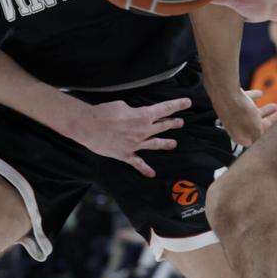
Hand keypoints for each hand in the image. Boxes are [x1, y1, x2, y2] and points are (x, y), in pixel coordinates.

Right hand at [73, 97, 190, 177]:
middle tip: (180, 122)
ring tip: (174, 144)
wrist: (89, 126)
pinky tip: (152, 174)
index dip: (177, 105)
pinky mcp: (126, 154)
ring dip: (165, 143)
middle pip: (162, 126)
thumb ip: (132, 110)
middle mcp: (143, 131)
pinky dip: (145, 169)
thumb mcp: (122, 104)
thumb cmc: (104, 112)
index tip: (187, 103)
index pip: (165, 109)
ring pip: (155, 144)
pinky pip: (137, 163)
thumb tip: (134, 114)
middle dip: (173, 123)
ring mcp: (136, 144)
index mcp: (143, 116)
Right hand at [215, 89, 276, 147]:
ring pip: (251, 114)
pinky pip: (245, 101)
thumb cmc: (240, 112)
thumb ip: (260, 137)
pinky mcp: (231, 102)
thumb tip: (266, 147)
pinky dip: (254, 98)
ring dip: (264, 110)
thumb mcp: (256, 129)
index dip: (271, 132)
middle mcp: (236, 127)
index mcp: (241, 137)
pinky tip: (260, 93)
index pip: (259, 138)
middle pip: (256, 125)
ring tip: (275, 106)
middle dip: (270, 120)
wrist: (225, 93)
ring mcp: (233, 114)